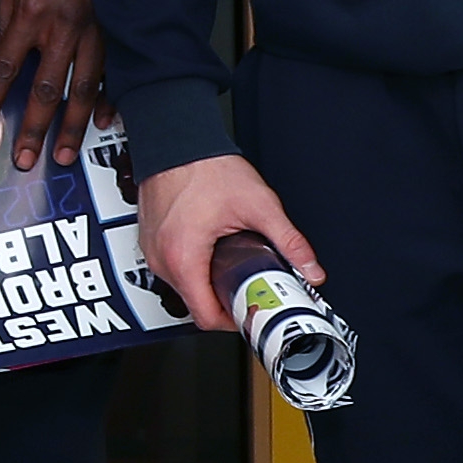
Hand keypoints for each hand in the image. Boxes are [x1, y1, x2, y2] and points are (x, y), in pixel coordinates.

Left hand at [0, 0, 105, 170]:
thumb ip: (3, 22)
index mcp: (28, 16)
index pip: (6, 69)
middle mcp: (62, 29)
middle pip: (45, 90)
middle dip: (34, 129)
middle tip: (26, 161)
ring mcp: (93, 30)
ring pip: (83, 88)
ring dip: (74, 126)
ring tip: (64, 155)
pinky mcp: (113, 27)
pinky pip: (112, 70)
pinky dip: (109, 97)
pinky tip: (105, 121)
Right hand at [135, 151, 318, 330]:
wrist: (175, 142)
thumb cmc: (205, 168)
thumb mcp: (259, 206)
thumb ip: (289, 242)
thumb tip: (311, 269)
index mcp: (184, 257)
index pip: (206, 317)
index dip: (234, 321)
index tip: (252, 312)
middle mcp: (161, 259)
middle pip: (196, 304)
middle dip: (225, 300)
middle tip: (251, 287)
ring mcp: (152, 251)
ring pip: (185, 288)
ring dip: (209, 284)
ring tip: (232, 265)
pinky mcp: (151, 242)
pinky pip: (174, 269)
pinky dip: (194, 268)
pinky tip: (213, 251)